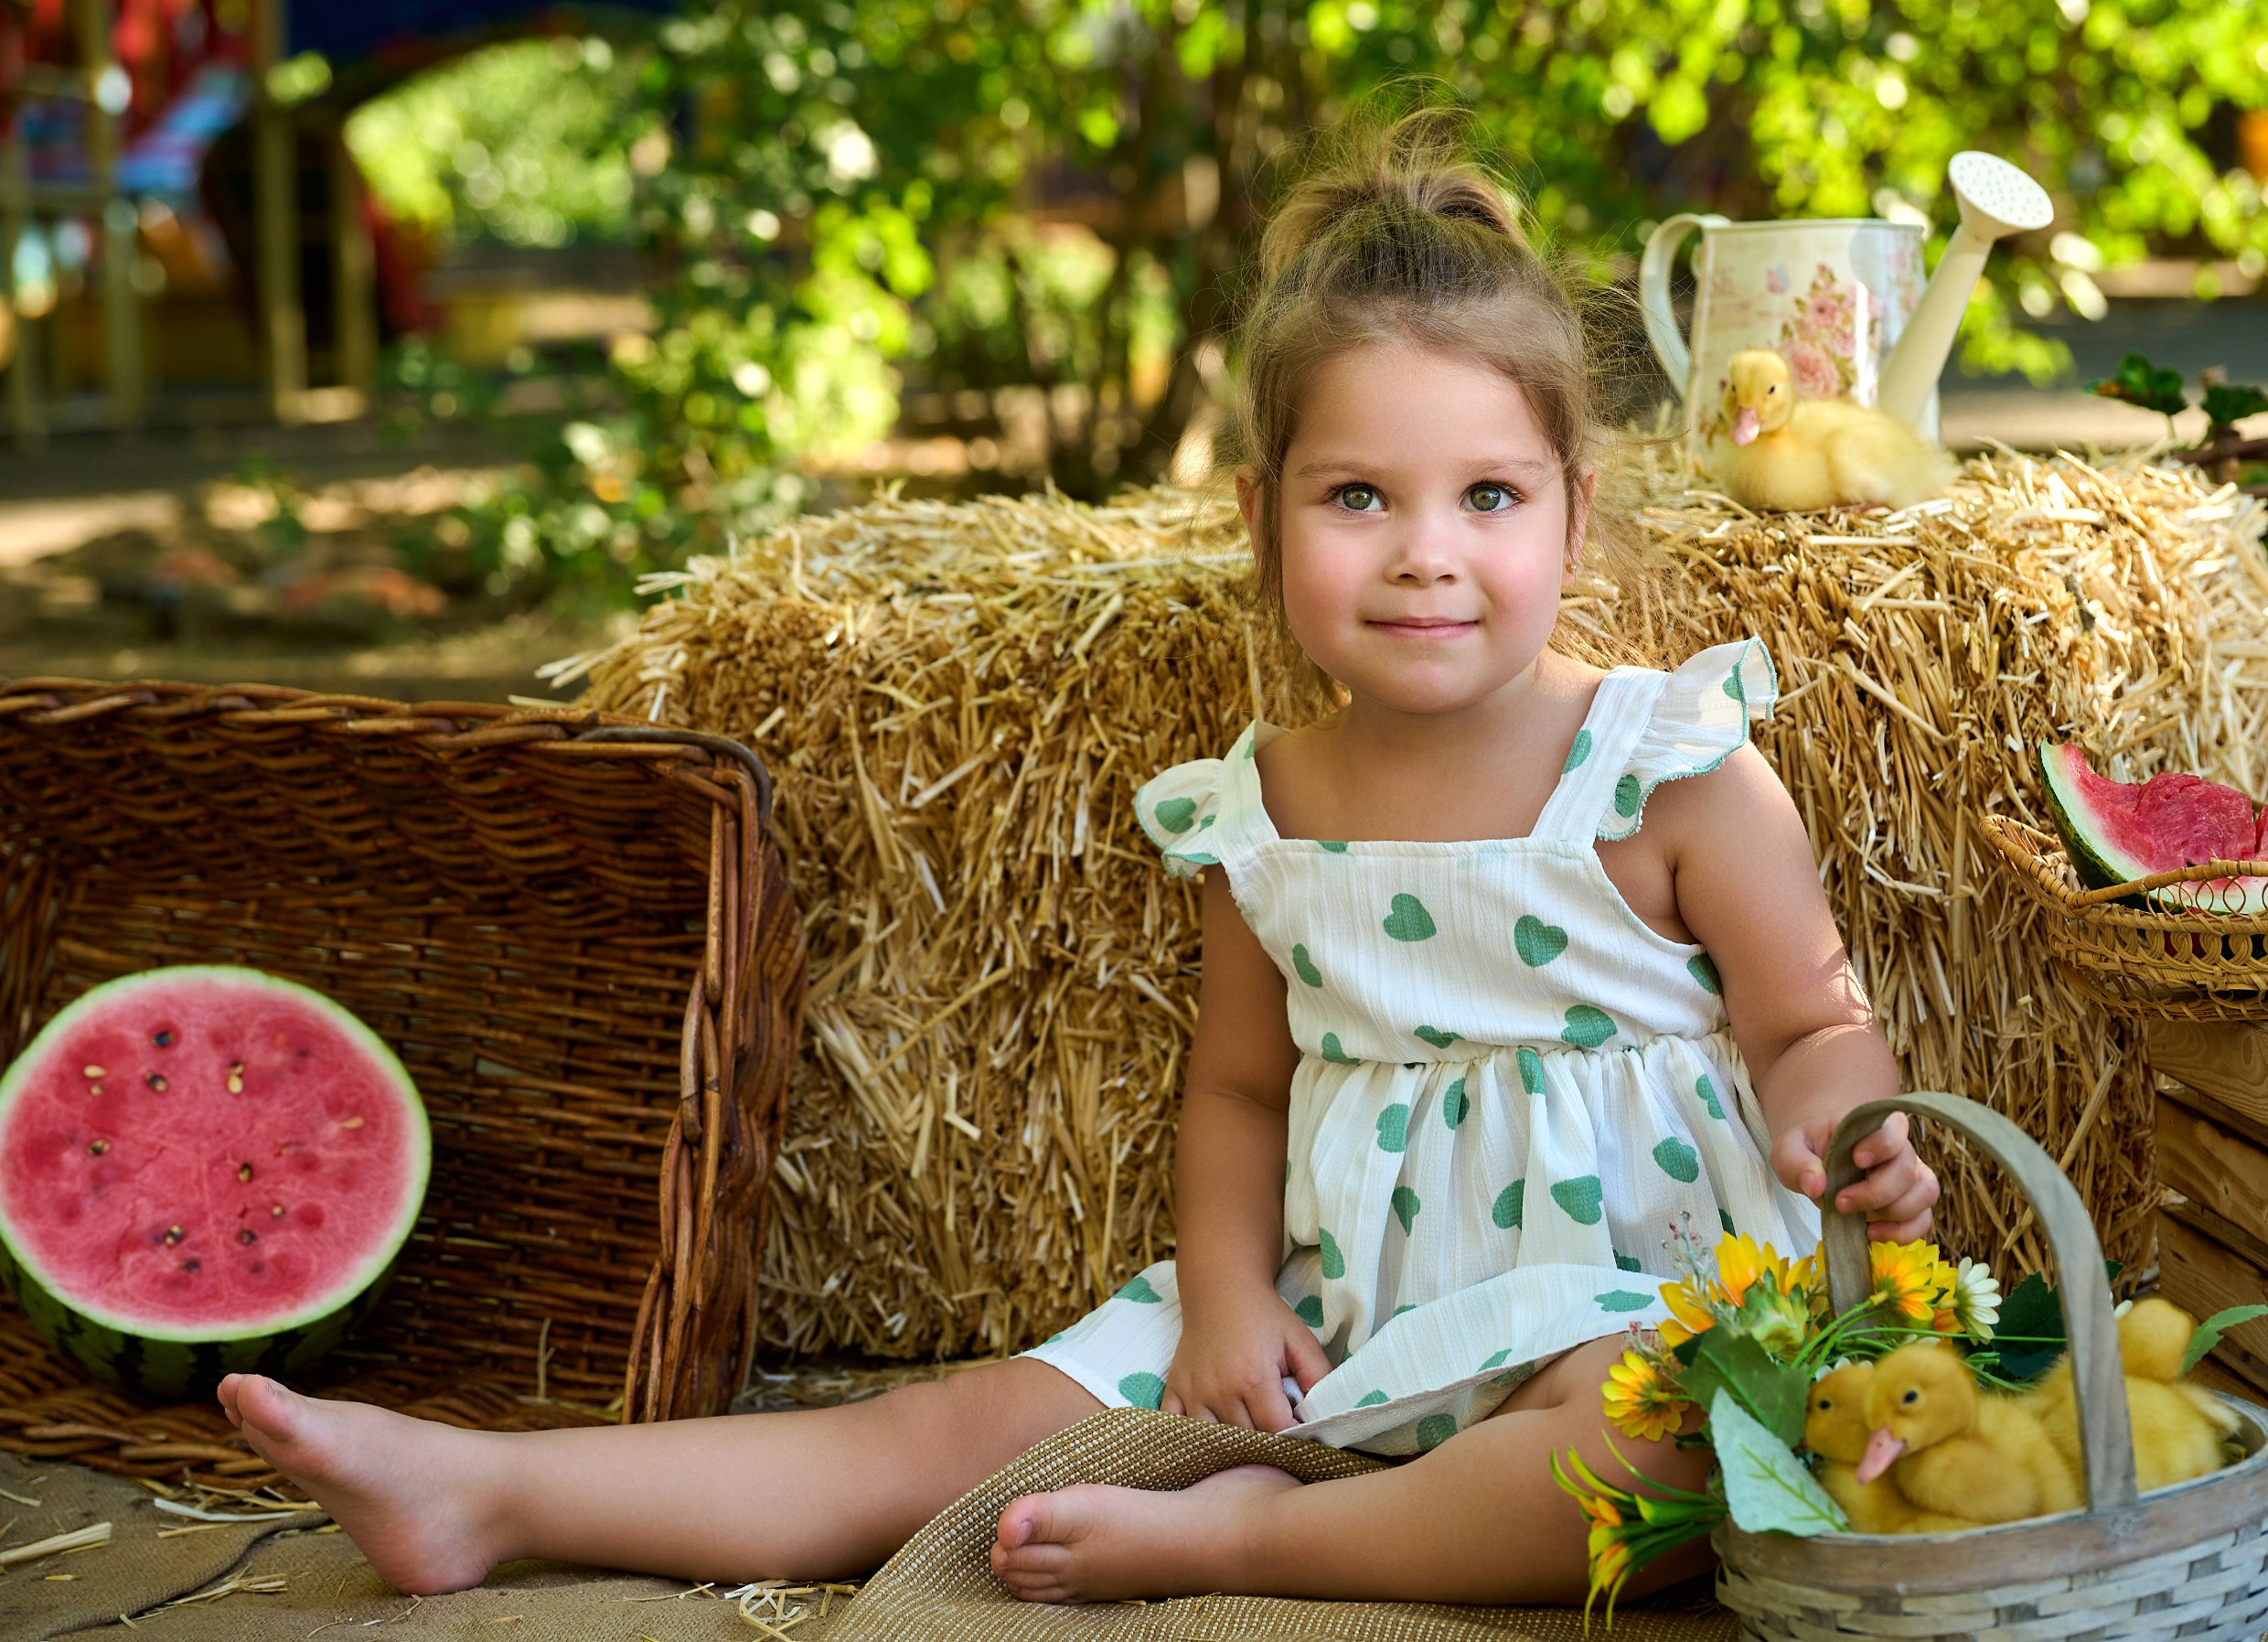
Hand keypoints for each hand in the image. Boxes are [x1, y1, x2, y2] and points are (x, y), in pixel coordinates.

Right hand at [1162, 1291, 1331, 1432]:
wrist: (1220, 1290)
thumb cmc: (1263, 1316)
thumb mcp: (1299, 1339)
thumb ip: (1318, 1375)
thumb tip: (1324, 1413)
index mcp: (1253, 1378)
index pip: (1276, 1430)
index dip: (1292, 1434)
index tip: (1298, 1429)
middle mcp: (1220, 1390)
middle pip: (1247, 1439)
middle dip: (1265, 1438)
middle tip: (1274, 1425)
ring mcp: (1194, 1391)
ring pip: (1215, 1440)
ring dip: (1233, 1441)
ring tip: (1247, 1428)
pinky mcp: (1175, 1389)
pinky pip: (1177, 1426)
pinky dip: (1192, 1436)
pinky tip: (1210, 1432)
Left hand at [1771, 1109, 1938, 1241]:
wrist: (1818, 1162)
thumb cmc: (1808, 1151)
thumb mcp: (1789, 1151)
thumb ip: (1797, 1162)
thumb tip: (1816, 1185)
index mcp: (1871, 1126)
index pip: (1895, 1127)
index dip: (1883, 1144)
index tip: (1856, 1159)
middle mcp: (1899, 1149)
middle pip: (1907, 1170)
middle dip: (1875, 1192)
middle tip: (1840, 1202)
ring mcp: (1909, 1176)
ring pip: (1925, 1193)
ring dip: (1895, 1213)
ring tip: (1860, 1222)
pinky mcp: (1910, 1204)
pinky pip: (1923, 1220)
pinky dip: (1902, 1233)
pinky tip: (1873, 1233)